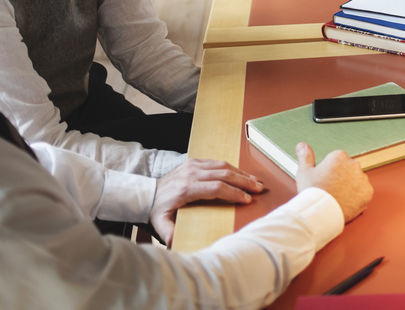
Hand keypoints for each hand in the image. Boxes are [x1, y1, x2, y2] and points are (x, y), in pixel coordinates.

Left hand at [150, 158, 265, 245]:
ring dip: (241, 173)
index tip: (247, 199)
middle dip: (244, 181)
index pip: (217, 188)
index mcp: (187, 188)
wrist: (146, 193)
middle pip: (224, 174)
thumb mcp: (160, 224)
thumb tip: (175, 243)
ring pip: (223, 166)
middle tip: (259, 188)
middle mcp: (192, 173)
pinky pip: (217, 162)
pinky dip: (232, 168)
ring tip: (255, 180)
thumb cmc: (156, 209)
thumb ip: (168, 233)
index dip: (234, 193)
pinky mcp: (194, 161)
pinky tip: (241, 174)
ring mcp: (193, 165)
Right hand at [295, 143, 372, 222]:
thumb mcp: (304, 172)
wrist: (321, 213)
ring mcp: (362, 179)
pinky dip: (358, 197)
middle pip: (349, 169)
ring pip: (357, 180)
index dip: (330, 171)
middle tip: (331, 189)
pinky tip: (346, 201)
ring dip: (351, 186)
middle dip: (342, 177)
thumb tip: (302, 146)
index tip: (325, 180)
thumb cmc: (313, 193)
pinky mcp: (368, 193)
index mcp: (339, 157)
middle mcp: (354, 165)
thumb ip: (305, 156)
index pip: (337, 160)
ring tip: (338, 197)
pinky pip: (364, 193)